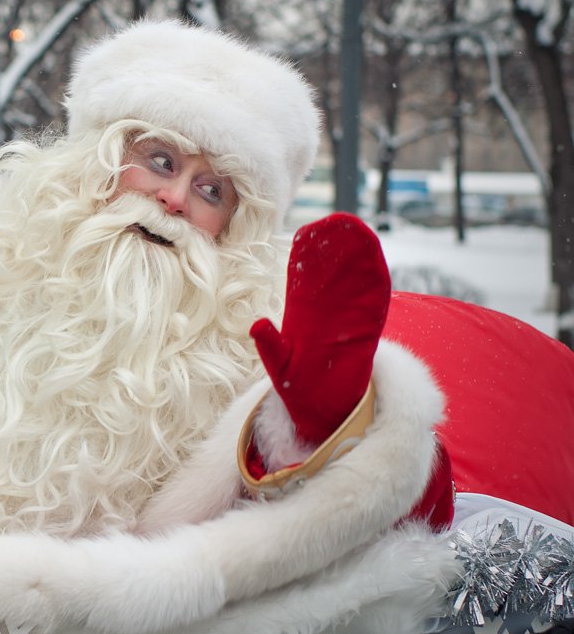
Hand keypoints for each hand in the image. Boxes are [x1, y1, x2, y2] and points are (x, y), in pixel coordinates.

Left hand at [250, 213, 389, 444]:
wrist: (325, 413)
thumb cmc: (299, 387)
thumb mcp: (280, 365)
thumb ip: (270, 344)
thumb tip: (257, 323)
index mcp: (303, 316)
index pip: (304, 280)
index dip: (307, 256)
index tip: (305, 231)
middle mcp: (328, 313)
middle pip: (333, 273)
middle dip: (335, 247)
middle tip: (336, 219)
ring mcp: (351, 320)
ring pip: (356, 283)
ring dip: (358, 257)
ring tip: (357, 230)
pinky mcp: (369, 332)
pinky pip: (375, 304)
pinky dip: (376, 282)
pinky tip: (376, 262)